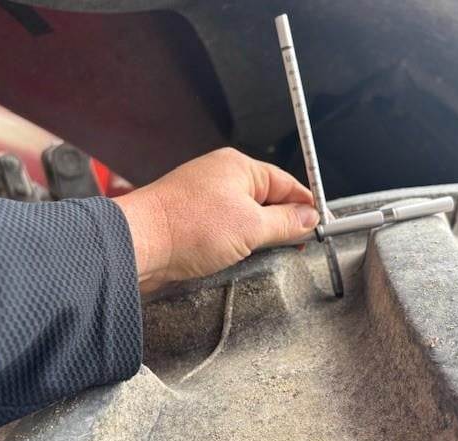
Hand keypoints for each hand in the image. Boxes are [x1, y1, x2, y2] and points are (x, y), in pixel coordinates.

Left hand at [114, 147, 318, 292]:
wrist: (139, 245)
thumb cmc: (186, 226)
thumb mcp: (251, 226)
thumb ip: (286, 223)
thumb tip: (309, 218)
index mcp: (239, 168)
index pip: (286, 183)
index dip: (306, 205)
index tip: (318, 226)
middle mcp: (222, 179)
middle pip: (267, 200)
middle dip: (282, 224)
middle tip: (294, 246)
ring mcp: (206, 200)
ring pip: (247, 218)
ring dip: (258, 236)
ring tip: (259, 252)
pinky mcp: (194, 221)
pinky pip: (227, 229)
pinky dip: (237, 243)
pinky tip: (237, 256)